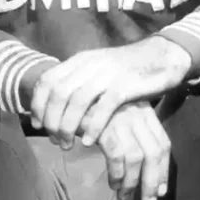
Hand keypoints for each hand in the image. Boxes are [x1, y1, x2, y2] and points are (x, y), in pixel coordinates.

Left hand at [27, 36, 192, 148]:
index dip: (38, 104)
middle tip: (54, 140)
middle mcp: (90, 65)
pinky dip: (92, 126)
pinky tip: (89, 141)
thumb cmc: (129, 68)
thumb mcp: (99, 68)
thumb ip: (80, 80)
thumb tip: (58, 100)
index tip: (37, 125)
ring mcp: (107, 75)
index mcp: (81, 60)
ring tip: (67, 144)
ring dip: (68, 126)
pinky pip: (103, 108)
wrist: (163, 56)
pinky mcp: (125, 86)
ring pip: (76, 102)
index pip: (48, 80)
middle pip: (58, 94)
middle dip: (51, 120)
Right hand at [97, 102, 171, 199]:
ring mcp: (122, 118)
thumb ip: (134, 137)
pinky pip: (116, 156)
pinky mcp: (104, 125)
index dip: (163, 169)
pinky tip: (112, 184)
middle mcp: (138, 113)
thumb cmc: (94, 111)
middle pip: (155, 152)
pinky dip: (116, 174)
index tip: (161, 190)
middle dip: (153, 181)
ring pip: (137, 157)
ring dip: (132, 182)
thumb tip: (147, 170)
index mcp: (146, 112)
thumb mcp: (119, 119)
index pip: (163, 143)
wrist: (67, 96)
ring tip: (124, 195)